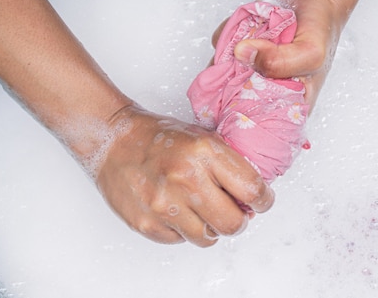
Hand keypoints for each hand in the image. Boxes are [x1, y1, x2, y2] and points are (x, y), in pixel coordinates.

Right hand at [95, 105, 274, 246]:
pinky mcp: (147, 224)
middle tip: (236, 211)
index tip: (262, 201)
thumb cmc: (157, 136)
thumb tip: (253, 194)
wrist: (113, 140)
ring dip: (212, 227)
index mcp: (204, 152)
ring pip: (208, 238)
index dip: (264, 200)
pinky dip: (185, 230)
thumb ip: (228, 163)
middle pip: (233, 223)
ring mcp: (164, 205)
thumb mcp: (201, 136)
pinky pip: (181, 241)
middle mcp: (186, 179)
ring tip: (203, 210)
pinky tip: (179, 211)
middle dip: (240, 220)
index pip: (251, 189)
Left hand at [213, 0, 348, 110]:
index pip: (258, 121)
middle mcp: (264, 86)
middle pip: (232, 98)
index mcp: (287, 99)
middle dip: (230, 80)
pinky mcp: (239, 44)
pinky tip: (248, 26)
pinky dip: (229, 32)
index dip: (241, 115)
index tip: (236, 97)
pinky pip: (221, 42)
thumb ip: (279, 62)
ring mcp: (249, 65)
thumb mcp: (310, 53)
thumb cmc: (321, 29)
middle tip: (243, 62)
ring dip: (229, 52)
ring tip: (253, 38)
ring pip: (221, 69)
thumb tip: (242, 53)